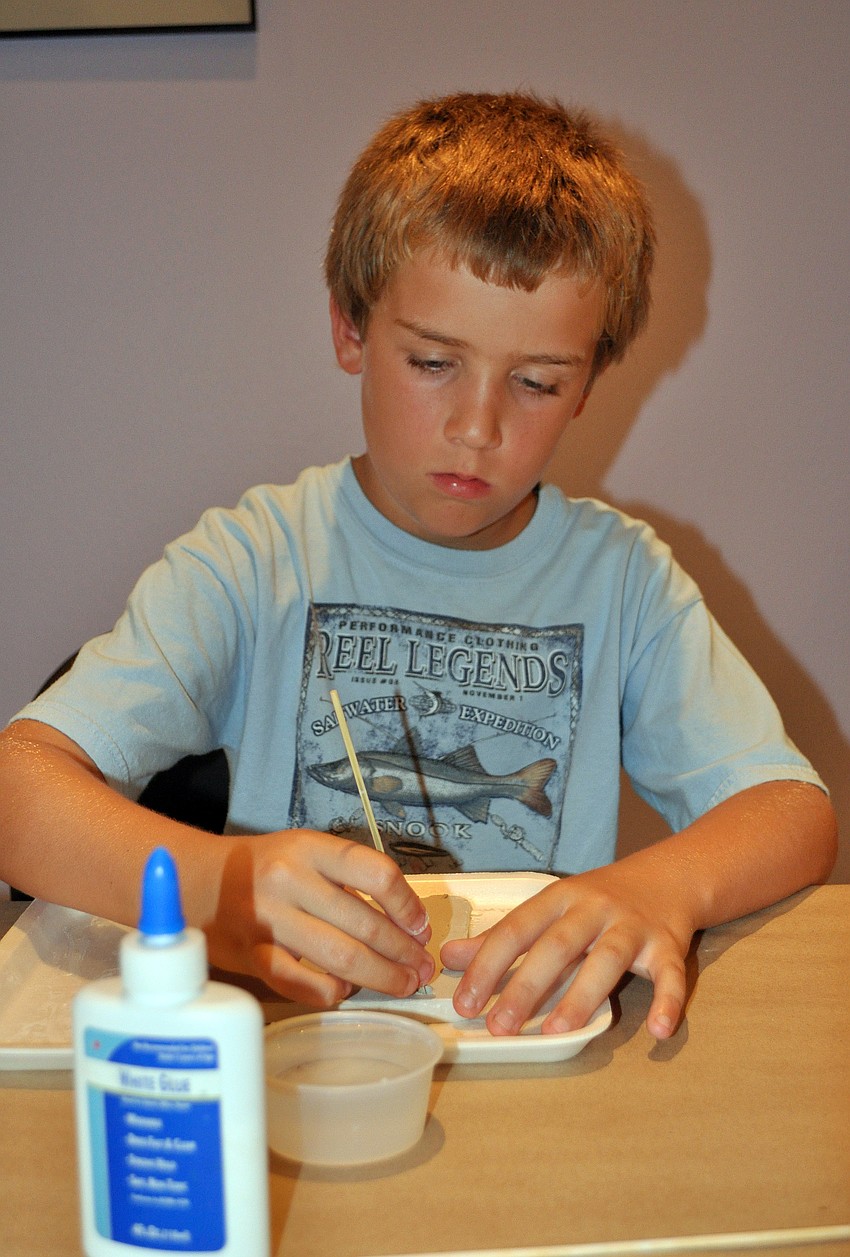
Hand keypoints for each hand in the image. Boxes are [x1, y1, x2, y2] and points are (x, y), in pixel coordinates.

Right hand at [205, 830, 434, 1006]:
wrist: (198, 884)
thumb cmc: (264, 869)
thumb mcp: (305, 852)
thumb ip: (349, 880)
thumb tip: (406, 923)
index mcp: (309, 848)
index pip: (375, 872)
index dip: (407, 904)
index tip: (421, 926)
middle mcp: (289, 880)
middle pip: (363, 923)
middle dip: (403, 952)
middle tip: (421, 968)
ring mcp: (269, 920)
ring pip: (341, 957)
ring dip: (381, 976)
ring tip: (402, 983)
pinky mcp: (253, 956)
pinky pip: (304, 984)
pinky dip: (333, 991)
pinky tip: (347, 990)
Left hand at [441, 862, 695, 1039]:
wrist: (669, 877)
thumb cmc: (599, 900)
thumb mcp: (550, 908)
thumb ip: (504, 936)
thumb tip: (449, 957)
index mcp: (559, 897)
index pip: (516, 929)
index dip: (487, 964)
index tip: (464, 1001)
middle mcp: (595, 907)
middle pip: (557, 945)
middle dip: (525, 985)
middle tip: (499, 1025)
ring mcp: (633, 926)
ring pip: (608, 959)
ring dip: (582, 995)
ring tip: (556, 1032)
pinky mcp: (669, 945)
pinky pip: (672, 974)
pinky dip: (668, 1001)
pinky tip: (658, 1030)